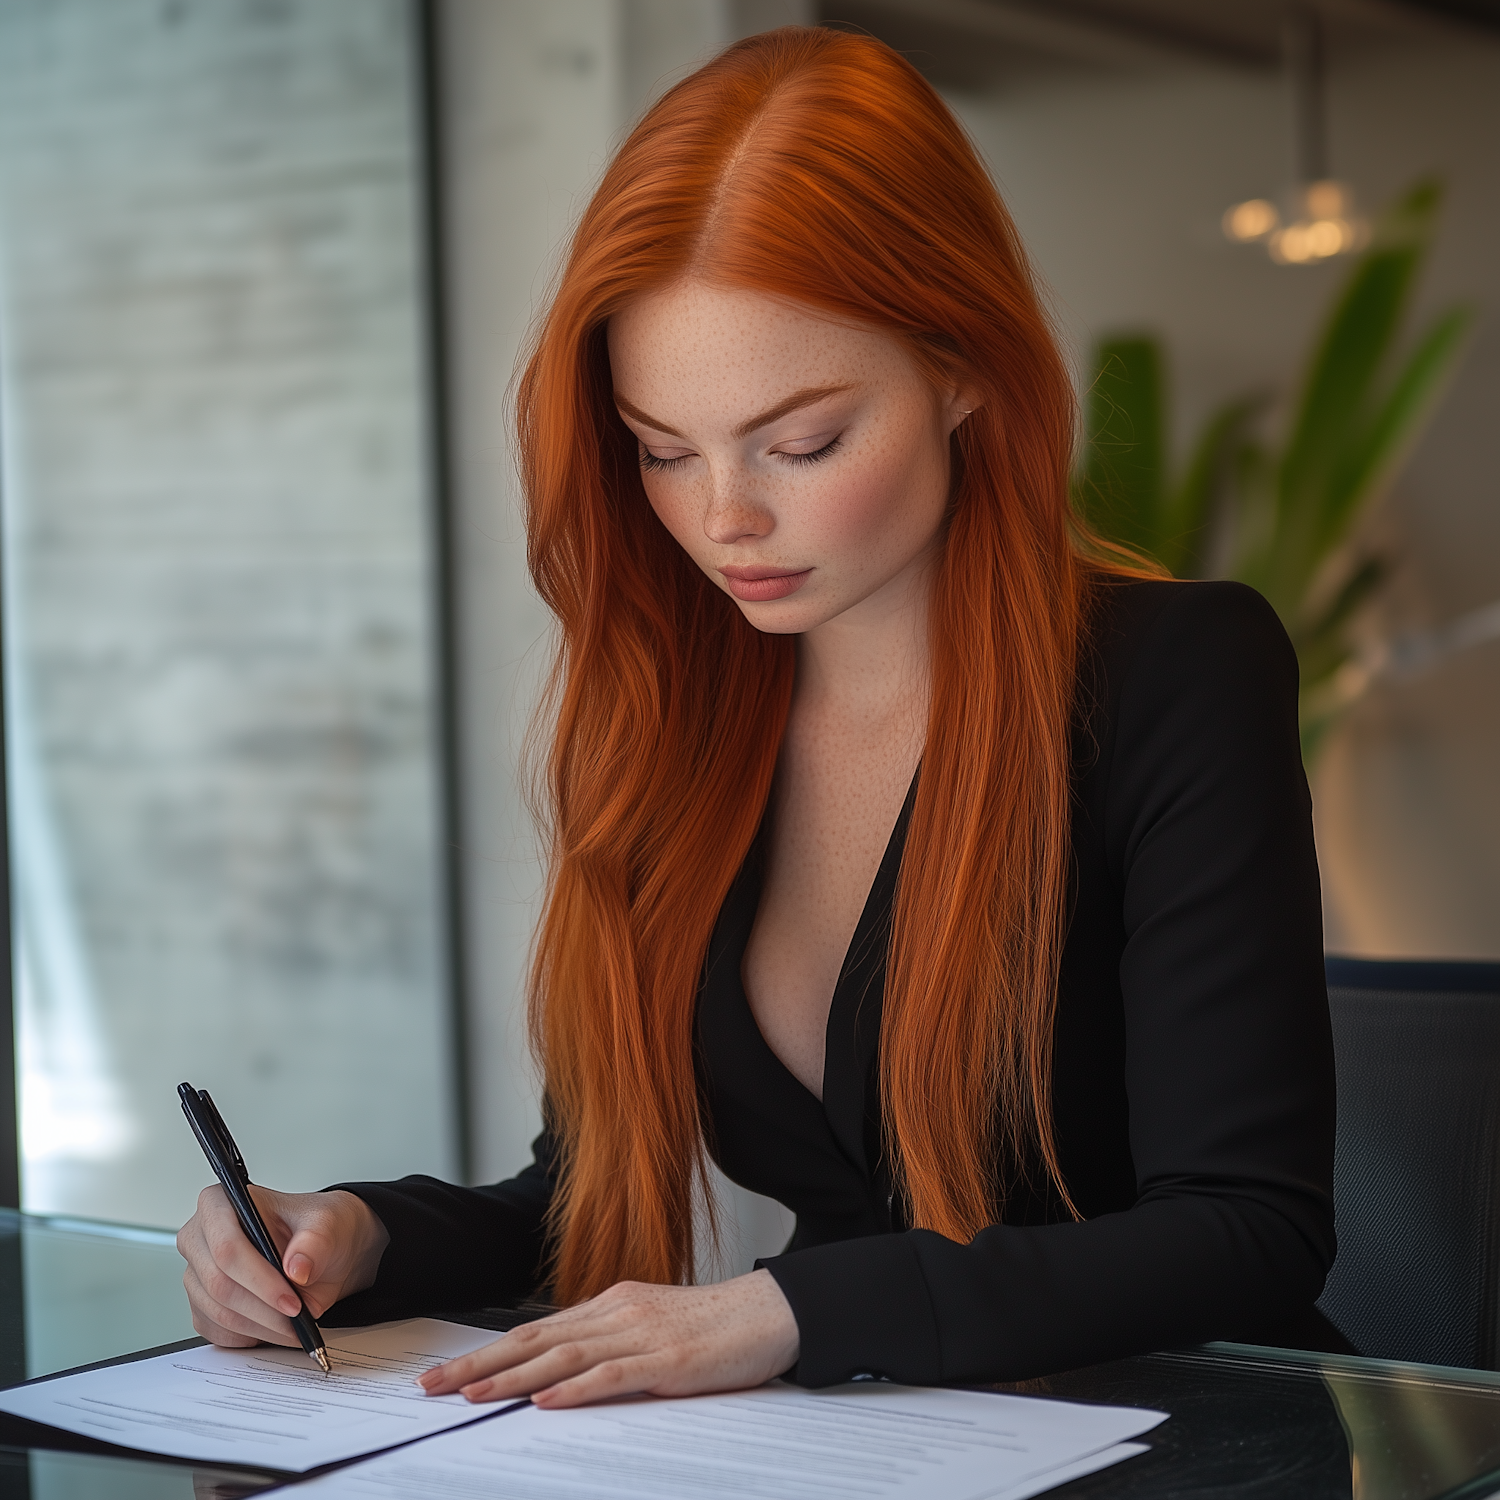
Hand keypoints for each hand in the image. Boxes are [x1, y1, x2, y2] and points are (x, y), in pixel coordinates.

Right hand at [177, 1185, 388, 1348]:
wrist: (323, 1251)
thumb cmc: (317, 1228)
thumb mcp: (328, 1224)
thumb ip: (314, 1242)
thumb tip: (297, 1267)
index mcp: (221, 1203)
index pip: (227, 1245)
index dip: (258, 1277)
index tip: (291, 1299)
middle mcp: (200, 1237)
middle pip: (219, 1283)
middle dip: (264, 1308)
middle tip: (298, 1316)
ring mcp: (197, 1273)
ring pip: (218, 1313)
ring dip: (260, 1326)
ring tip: (294, 1325)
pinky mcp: (202, 1305)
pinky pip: (217, 1332)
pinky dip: (250, 1336)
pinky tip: (276, 1328)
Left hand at [418, 1269, 799, 1408]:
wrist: (772, 1311)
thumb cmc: (715, 1327)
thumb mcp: (651, 1328)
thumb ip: (608, 1343)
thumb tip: (558, 1374)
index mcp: (611, 1303)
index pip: (535, 1331)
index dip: (486, 1352)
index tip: (446, 1373)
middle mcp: (618, 1312)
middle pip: (535, 1340)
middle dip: (478, 1364)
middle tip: (430, 1386)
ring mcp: (642, 1334)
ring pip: (564, 1357)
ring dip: (512, 1378)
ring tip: (470, 1394)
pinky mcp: (669, 1361)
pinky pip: (614, 1375)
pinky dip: (576, 1389)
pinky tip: (547, 1400)